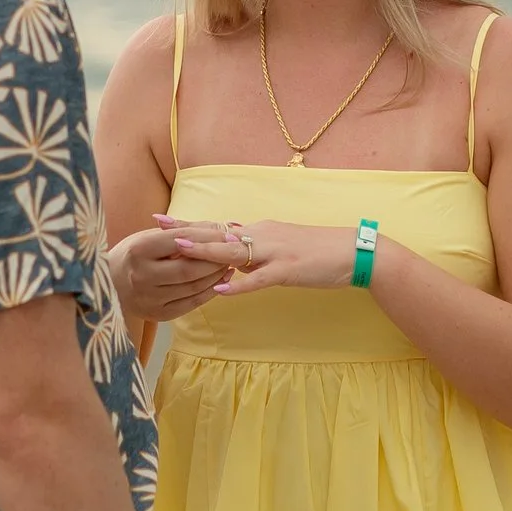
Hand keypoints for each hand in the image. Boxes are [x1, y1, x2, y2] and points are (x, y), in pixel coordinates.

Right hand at [109, 222, 230, 320]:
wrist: (107, 285)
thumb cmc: (132, 255)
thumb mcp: (146, 237)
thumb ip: (176, 233)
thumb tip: (214, 228)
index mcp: (138, 251)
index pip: (181, 241)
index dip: (206, 238)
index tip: (225, 234)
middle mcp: (142, 276)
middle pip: (190, 268)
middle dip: (215, 260)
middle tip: (231, 252)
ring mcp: (149, 298)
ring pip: (193, 287)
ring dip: (216, 276)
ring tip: (228, 265)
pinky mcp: (157, 314)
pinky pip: (191, 303)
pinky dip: (209, 292)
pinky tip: (219, 282)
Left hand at [171, 219, 361, 294]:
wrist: (354, 252)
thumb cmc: (318, 252)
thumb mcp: (281, 246)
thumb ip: (256, 248)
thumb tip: (232, 250)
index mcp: (260, 231)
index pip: (218, 226)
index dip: (190, 225)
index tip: (161, 221)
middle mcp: (263, 236)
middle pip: (219, 232)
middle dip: (187, 230)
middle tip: (157, 225)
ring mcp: (275, 252)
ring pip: (235, 251)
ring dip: (206, 251)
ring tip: (179, 250)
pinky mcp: (289, 270)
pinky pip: (260, 278)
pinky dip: (241, 284)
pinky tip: (222, 289)